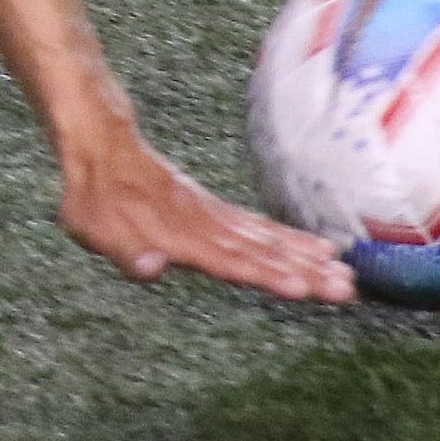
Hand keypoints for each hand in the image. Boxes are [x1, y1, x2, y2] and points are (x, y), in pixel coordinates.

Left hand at [61, 136, 356, 304]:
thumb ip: (123, 250)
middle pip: (261, 253)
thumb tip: (151, 267)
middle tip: (346, 291)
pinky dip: (293, 238)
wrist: (103, 149)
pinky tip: (323, 249)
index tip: (302, 288)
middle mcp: (205, 227)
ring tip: (348, 277)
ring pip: (269, 240)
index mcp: (178, 237)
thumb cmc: (94, 200)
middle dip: (305, 273)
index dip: (265, 275)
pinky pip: (262, 227)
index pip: (230, 261)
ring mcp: (215, 217)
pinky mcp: (219, 212)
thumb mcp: (91, 228)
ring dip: (308, 260)